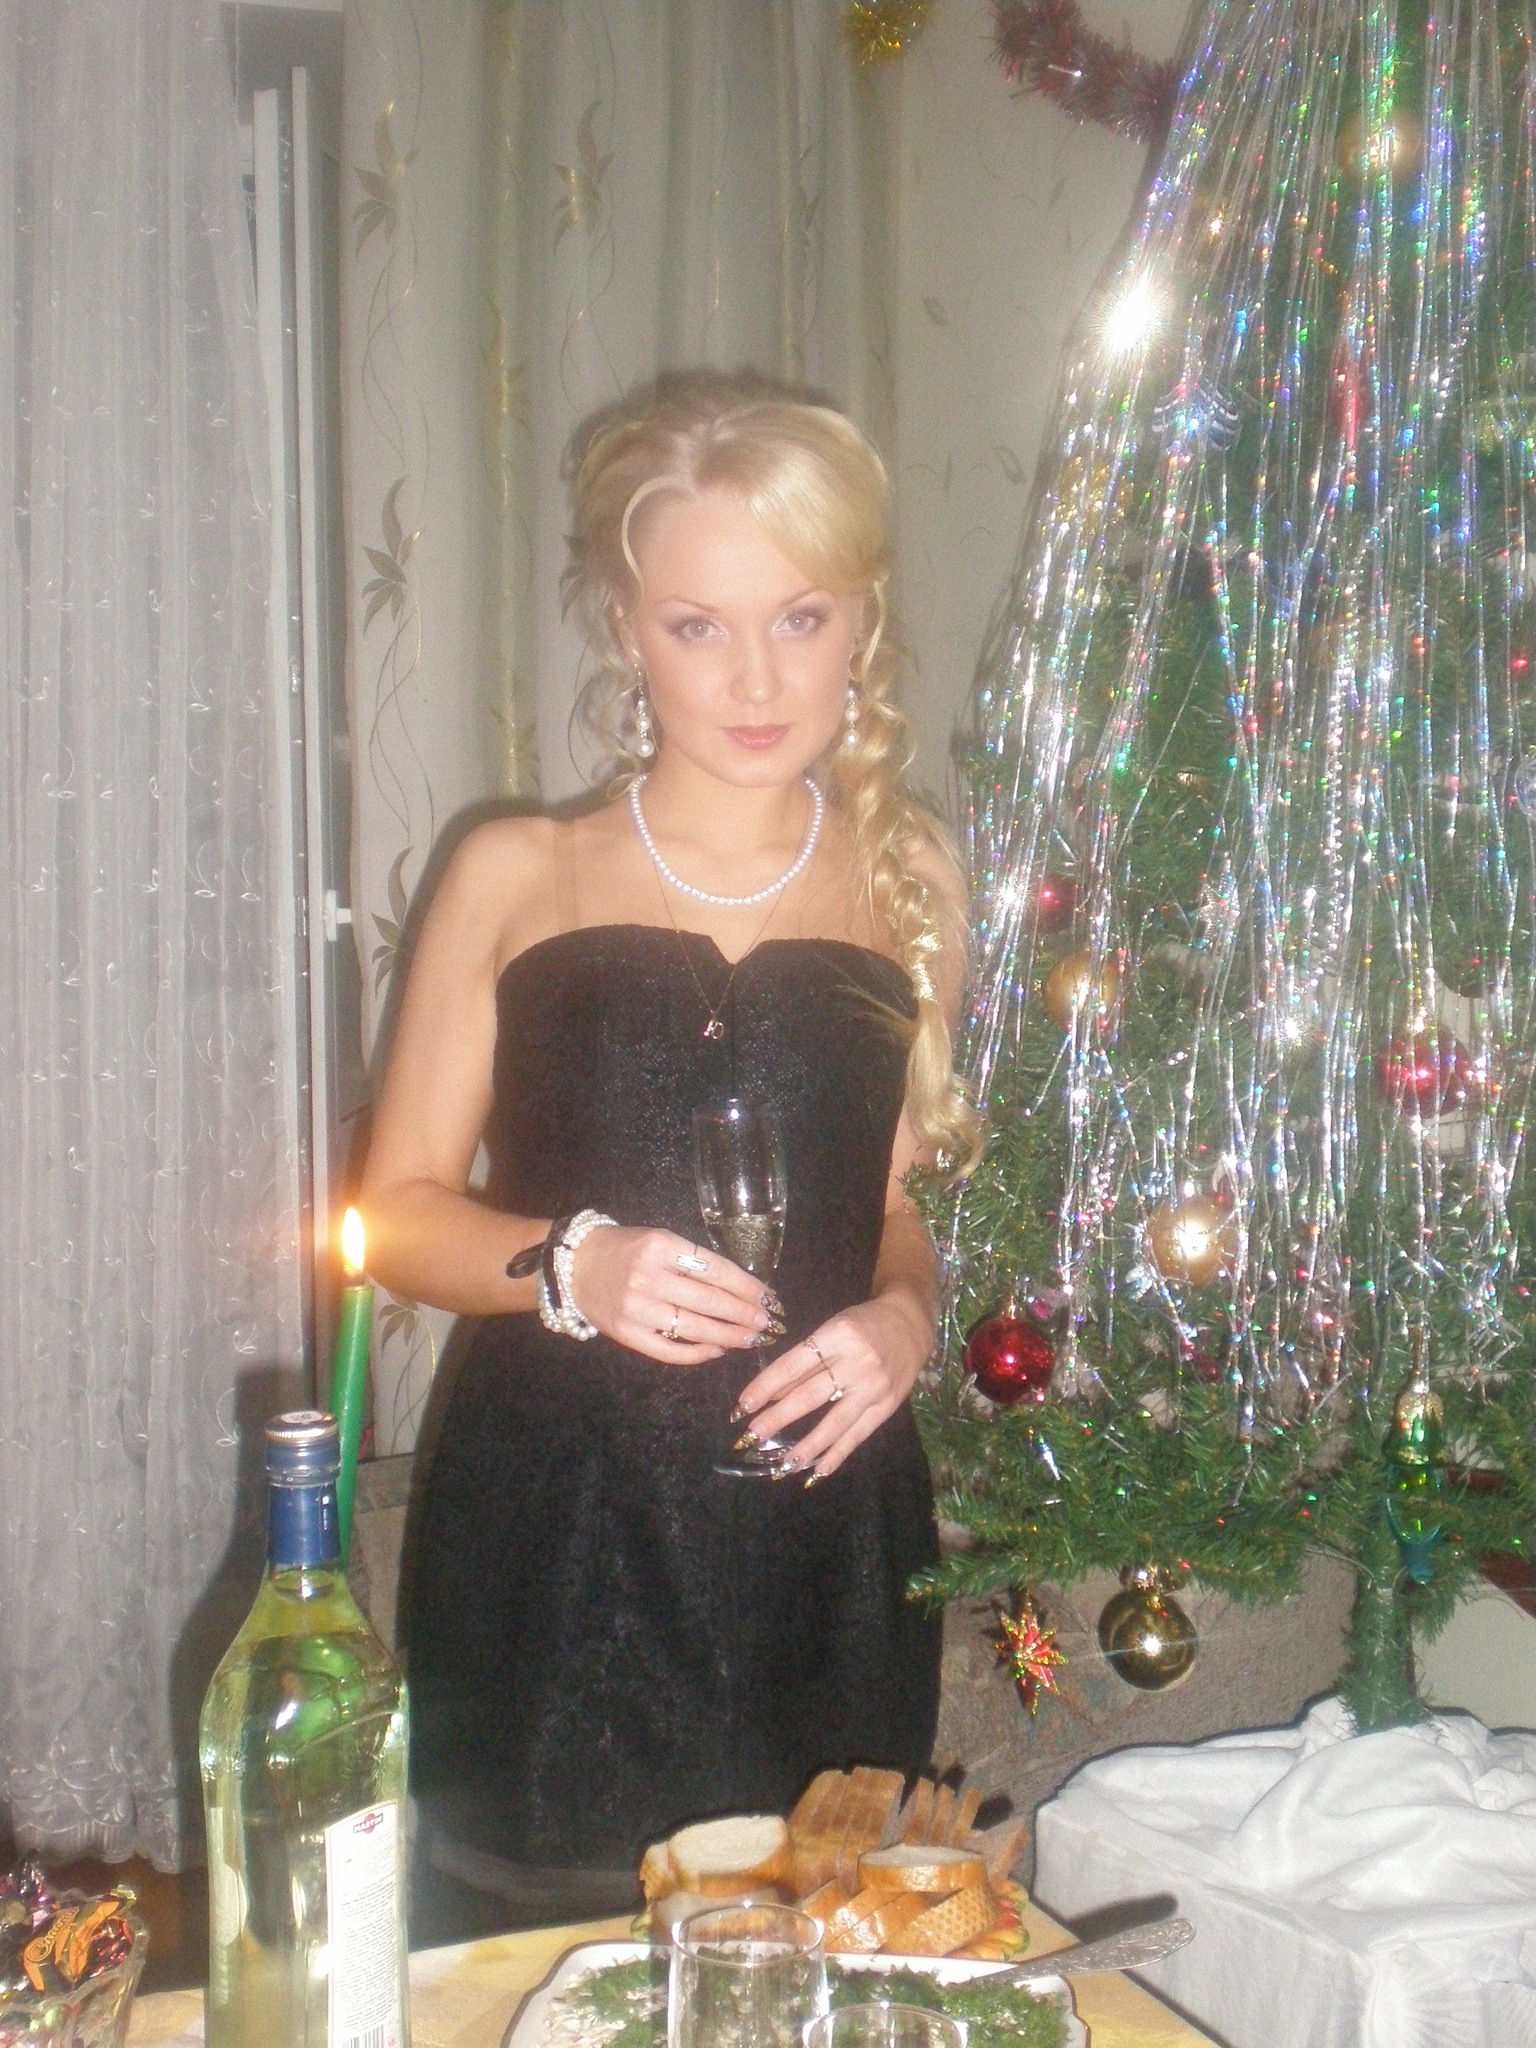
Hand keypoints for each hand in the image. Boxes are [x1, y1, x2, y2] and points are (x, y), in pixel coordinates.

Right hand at [568, 1226, 782, 1364]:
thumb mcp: (658, 1239)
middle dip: (745, 1314)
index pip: (715, 1270)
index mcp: (661, 1247)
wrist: (575, 1266)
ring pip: (695, 1328)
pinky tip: (718, 1350)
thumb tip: (740, 1286)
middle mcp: (649, 1277)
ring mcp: (637, 1309)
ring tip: (752, 1339)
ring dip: (730, 1336)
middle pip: (710, 1301)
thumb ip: (693, 1259)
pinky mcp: (627, 1335)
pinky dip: (698, 1353)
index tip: (768, 1297)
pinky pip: (670, 1351)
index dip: (747, 1286)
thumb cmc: (625, 1249)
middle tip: (768, 1323)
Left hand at [733, 1287, 933, 1481]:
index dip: (766, 1387)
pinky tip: (818, 1471)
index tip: (743, 1406)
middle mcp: (856, 1362)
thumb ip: (806, 1360)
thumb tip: (774, 1395)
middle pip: (810, 1395)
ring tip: (783, 1463)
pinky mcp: (887, 1406)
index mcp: (837, 1336)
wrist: (910, 1324)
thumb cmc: (863, 1324)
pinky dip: (837, 1454)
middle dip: (779, 1418)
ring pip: (835, 1421)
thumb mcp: (832, 1329)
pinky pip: (858, 1434)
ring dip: (807, 1445)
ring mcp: (874, 1387)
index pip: (793, 1365)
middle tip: (752, 1435)